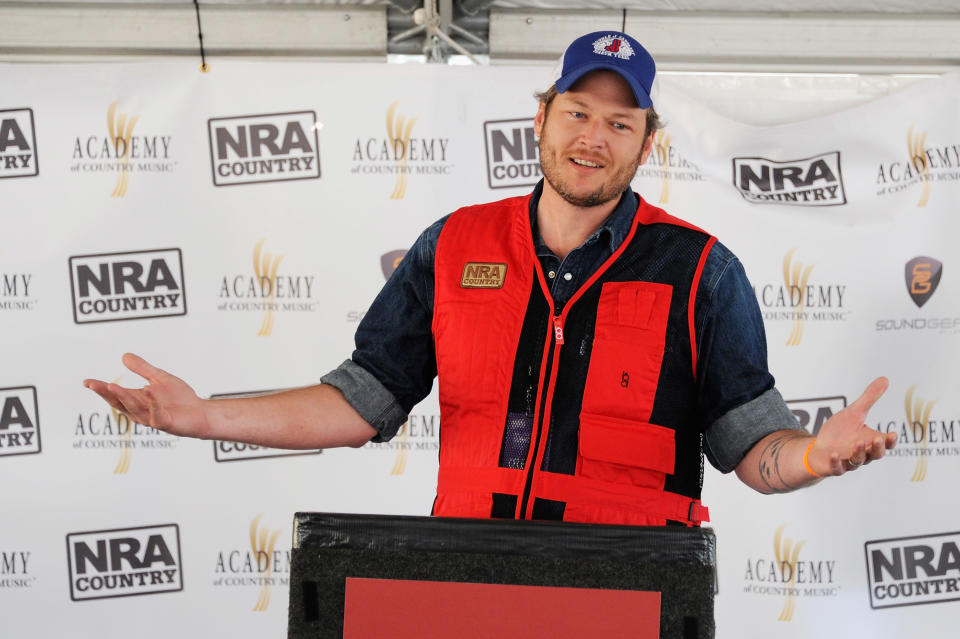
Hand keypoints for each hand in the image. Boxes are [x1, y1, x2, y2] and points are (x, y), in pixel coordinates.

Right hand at [83, 353, 208, 437]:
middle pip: (119, 403)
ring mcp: (153, 418)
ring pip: (135, 409)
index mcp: (138, 400)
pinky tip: (149, 391)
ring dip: (124, 397)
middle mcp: (141, 411)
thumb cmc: (180, 398)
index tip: (87, 381)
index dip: (101, 389)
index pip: (115, 395)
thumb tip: (124, 356)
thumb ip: (143, 369)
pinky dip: (153, 403)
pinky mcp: (166, 423)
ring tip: (112, 385)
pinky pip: (157, 414)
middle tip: (93, 384)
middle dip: (106, 393)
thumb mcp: (159, 378)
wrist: (201, 412)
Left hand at [808, 377, 896, 475]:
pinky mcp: (833, 467)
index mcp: (870, 441)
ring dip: (859, 453)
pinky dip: (836, 462)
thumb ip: (870, 398)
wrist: (820, 448)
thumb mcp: (855, 412)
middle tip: (878, 438)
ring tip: (858, 442)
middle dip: (877, 447)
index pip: (885, 443)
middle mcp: (862, 454)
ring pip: (858, 461)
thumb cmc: (840, 431)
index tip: (893, 434)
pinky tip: (834, 454)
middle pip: (875, 454)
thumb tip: (885, 379)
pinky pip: (837, 468)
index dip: (890, 441)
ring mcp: (848, 462)